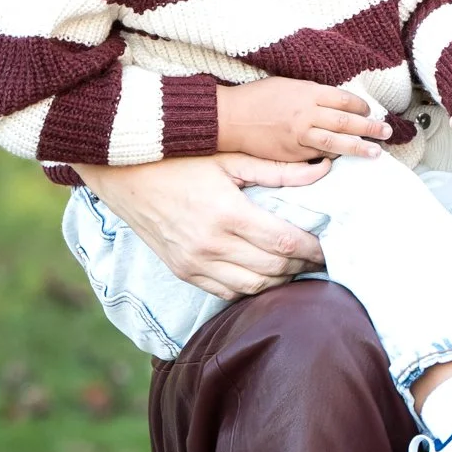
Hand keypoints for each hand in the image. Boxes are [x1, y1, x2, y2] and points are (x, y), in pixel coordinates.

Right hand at [72, 156, 326, 299]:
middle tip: (319, 257)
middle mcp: (211, 245)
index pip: (285, 243)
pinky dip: (251, 288)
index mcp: (227, 214)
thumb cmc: (178, 160)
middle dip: (302, 266)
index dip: (313, 250)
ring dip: (280, 281)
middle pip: (274, 269)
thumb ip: (277, 169)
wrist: (123, 175)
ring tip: (296, 267)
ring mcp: (195, 263)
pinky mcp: (183, 272)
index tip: (329, 247)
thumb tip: (323, 170)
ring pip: (254, 287)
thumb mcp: (228, 158)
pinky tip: (264, 275)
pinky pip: (227, 292)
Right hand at [216, 78, 389, 161]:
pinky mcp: (291, 153)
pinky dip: (333, 157)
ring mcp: (299, 135)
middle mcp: (306, 113)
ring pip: (336, 142)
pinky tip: (344, 159)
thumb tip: (336, 103)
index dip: (362, 106)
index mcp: (307, 92)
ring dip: (359, 147)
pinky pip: (317, 156)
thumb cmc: (256, 97)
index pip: (345, 99)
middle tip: (387, 131)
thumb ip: (312, 93)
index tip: (370, 111)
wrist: (229, 117)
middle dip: (370, 127)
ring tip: (376, 152)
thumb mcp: (287, 84)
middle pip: (347, 121)